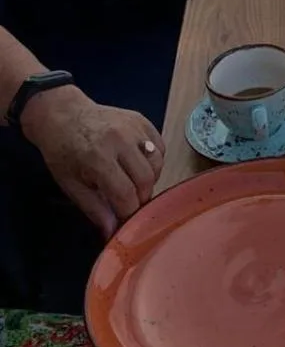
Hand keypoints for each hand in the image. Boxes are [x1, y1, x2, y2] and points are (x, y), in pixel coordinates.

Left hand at [21, 86, 163, 236]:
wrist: (62, 114)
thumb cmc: (62, 152)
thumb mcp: (70, 184)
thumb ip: (94, 208)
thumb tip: (112, 232)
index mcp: (98, 158)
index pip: (126, 195)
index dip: (128, 213)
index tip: (124, 221)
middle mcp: (120, 140)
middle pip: (146, 180)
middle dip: (141, 198)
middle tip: (129, 203)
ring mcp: (133, 127)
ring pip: (157, 163)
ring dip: (149, 180)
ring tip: (133, 183)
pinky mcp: (141, 119)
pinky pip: (160, 146)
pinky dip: (155, 161)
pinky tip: (139, 165)